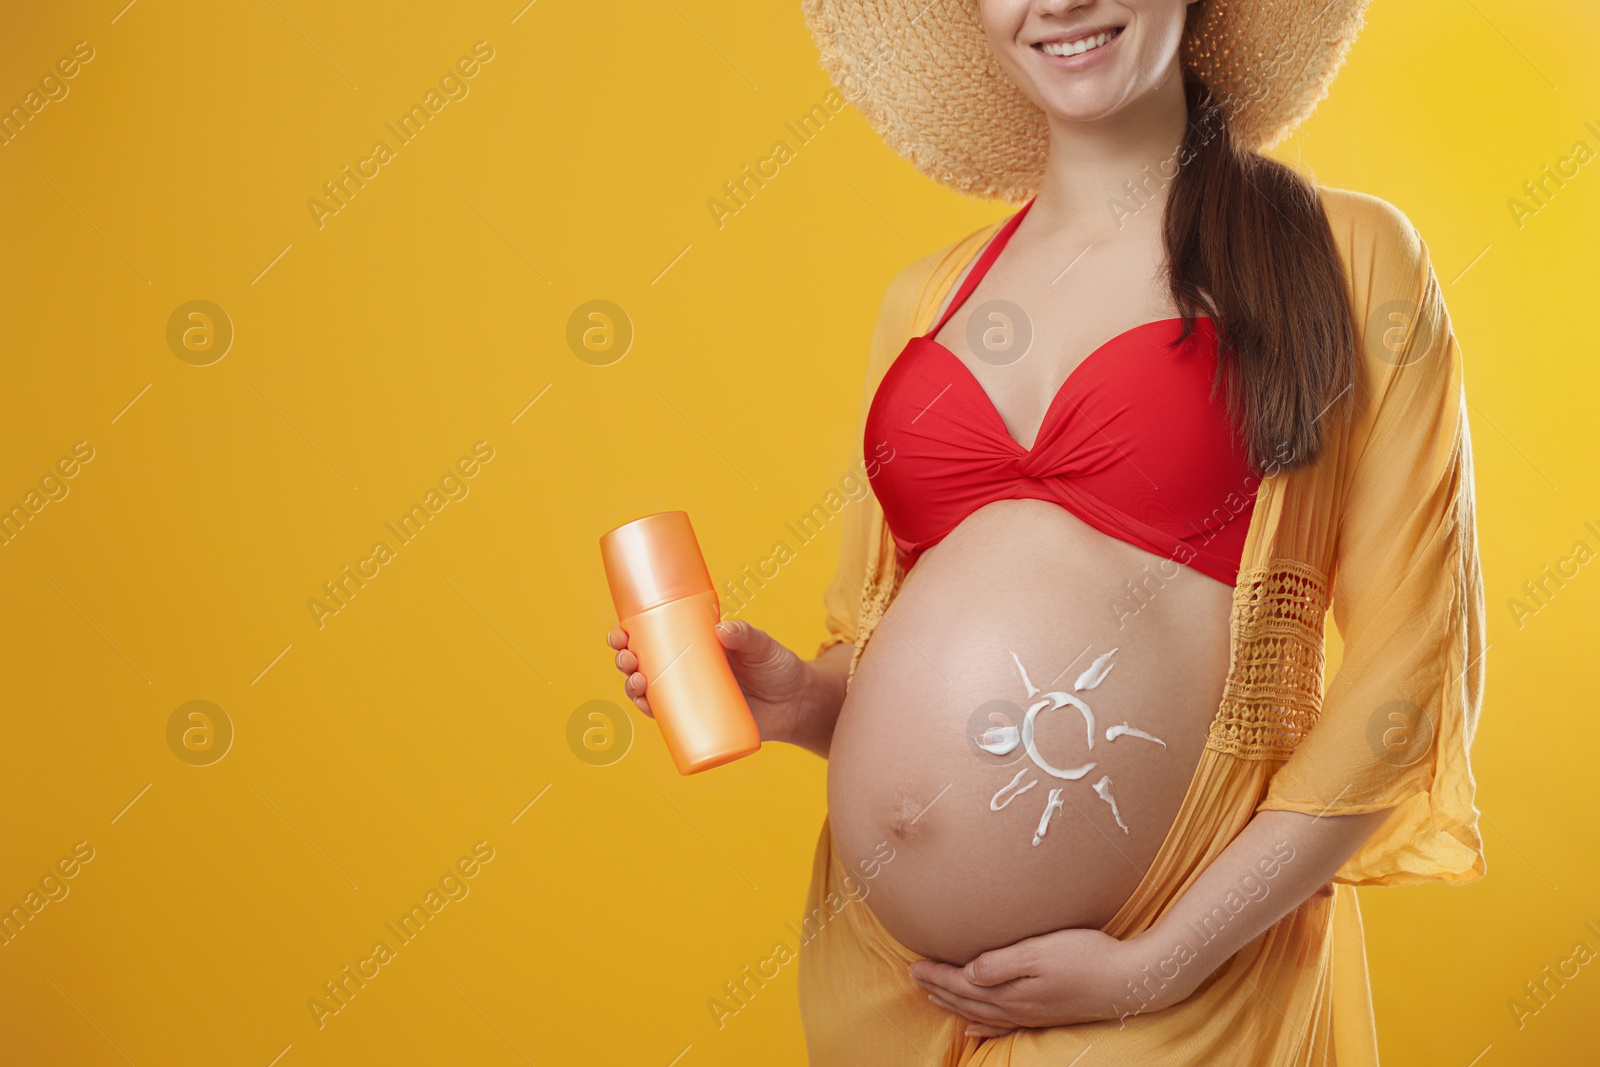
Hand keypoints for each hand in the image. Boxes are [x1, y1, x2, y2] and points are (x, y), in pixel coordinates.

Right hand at [605, 619, 818, 744]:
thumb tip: (722, 629)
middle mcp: (686, 671)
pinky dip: (651, 714)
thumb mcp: (761, 646)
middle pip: (642, 665)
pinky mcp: (700, 721)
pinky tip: (644, 708)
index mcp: (692, 645)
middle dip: (624, 661)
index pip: (651, 637)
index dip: (628, 635)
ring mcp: (691, 697)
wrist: (797, 703)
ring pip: (649, 693)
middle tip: (628, 659)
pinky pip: (668, 720)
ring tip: (636, 682)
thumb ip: (746, 635)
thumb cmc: (777, 667)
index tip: (619, 631)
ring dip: (632, 688)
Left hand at [909, 927, 1179, 1037]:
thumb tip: (968, 973)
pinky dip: (982, 1027)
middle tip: (913, 976)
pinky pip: (1003, 1024)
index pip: (961, 984)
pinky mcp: (1045, 1014)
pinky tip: (972, 1029)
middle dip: (938, 989)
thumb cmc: (1086, 957)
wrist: (1129, 980)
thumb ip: (1001, 963)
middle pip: (966, 1000)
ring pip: (981, 1013)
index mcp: (1010, 989)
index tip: (913, 965)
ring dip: (954, 1006)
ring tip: (933, 998)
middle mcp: (1016, 1006)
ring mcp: (1031, 1013)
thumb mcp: (1040, 951)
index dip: (936, 975)